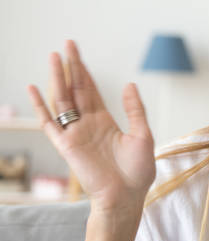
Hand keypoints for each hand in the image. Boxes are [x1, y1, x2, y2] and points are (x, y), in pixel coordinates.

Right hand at [26, 40, 155, 212]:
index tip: (76, 52)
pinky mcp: (66, 145)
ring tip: (53, 57)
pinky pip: (50, 123)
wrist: (126, 196)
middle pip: (76, 89)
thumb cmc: (138, 171)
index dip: (84, 71)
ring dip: (57, 79)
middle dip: (71, 67)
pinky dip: (40, 106)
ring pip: (62, 100)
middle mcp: (87, 124)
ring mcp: (75, 133)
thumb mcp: (143, 135)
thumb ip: (135, 110)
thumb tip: (130, 84)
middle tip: (67, 44)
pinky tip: (34, 88)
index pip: (91, 89)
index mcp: (105, 120)